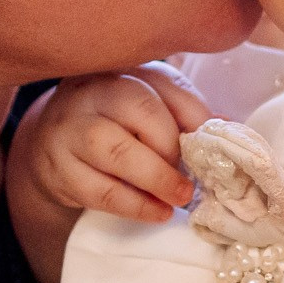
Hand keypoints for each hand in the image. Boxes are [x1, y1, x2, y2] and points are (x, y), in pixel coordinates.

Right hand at [18, 64, 213, 224]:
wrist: (55, 141)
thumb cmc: (115, 118)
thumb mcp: (150, 100)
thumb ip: (185, 110)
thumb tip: (228, 129)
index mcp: (120, 71)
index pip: (163, 84)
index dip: (191, 116)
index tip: (210, 144)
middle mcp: (90, 93)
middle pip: (137, 108)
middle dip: (172, 146)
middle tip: (192, 174)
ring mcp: (69, 130)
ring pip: (115, 151)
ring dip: (156, 178)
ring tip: (180, 196)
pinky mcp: (58, 169)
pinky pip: (99, 190)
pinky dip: (135, 206)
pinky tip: (158, 212)